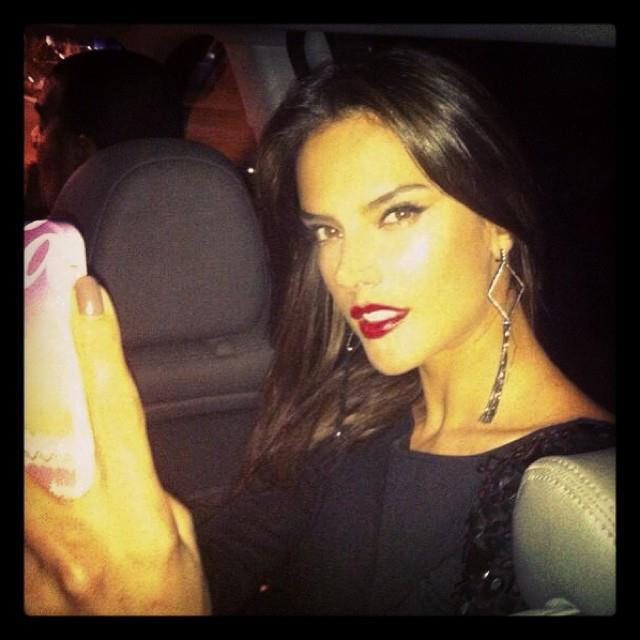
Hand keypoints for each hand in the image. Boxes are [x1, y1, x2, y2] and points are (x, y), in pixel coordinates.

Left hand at [24, 277, 210, 614]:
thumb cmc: (169, 603)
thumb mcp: (178, 534)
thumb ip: (141, 482)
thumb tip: (110, 442)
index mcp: (134, 514)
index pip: (112, 409)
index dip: (96, 346)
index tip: (83, 294)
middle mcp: (74, 527)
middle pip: (38, 420)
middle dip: (33, 359)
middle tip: (33, 307)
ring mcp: (29, 552)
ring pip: (14, 456)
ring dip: (25, 411)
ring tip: (31, 364)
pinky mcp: (10, 570)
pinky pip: (11, 499)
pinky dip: (24, 461)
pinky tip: (39, 449)